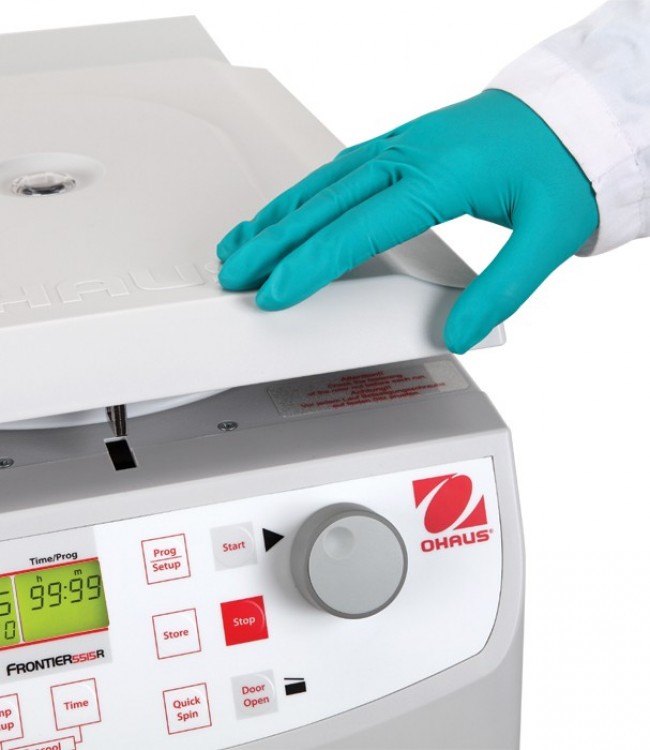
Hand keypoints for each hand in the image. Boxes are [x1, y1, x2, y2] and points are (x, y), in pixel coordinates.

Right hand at [218, 90, 597, 352]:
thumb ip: (501, 291)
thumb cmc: (557, 166)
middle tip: (233, 276)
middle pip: (322, 206)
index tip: (274, 292)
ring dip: (275, 218)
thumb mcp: (547, 236)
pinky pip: (334, 172)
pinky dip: (299, 196)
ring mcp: (398, 148)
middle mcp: (407, 157)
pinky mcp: (397, 148)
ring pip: (320, 185)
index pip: (356, 229)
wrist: (567, 117)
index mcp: (436, 178)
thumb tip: (461, 335)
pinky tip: (282, 213)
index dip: (309, 265)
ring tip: (239, 247)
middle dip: (271, 244)